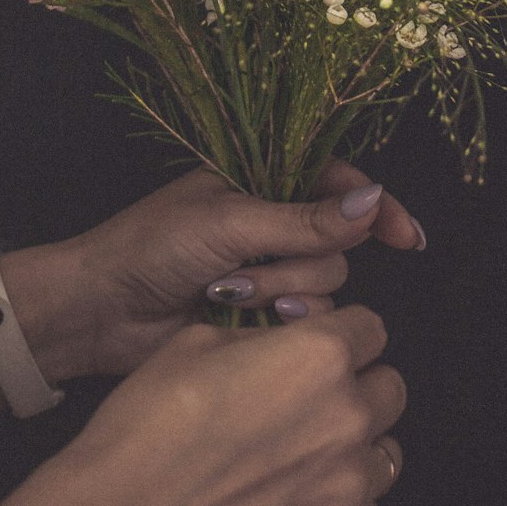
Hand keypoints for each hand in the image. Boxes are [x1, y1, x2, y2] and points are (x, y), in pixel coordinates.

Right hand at [52, 304, 405, 505]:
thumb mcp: (199, 341)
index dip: (344, 335)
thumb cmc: (150, 426)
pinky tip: (291, 502)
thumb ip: (263, 339)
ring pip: (384, 454)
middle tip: (309, 404)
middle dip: (355, 388)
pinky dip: (338, 505)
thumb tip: (284, 346)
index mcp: (319, 355)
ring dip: (351, 448)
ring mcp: (350, 488)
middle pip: (388, 389)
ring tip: (299, 459)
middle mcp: (348, 416)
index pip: (371, 329)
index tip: (325, 349)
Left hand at [63, 158, 424, 375]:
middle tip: (241, 270)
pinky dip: (275, 325)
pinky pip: (302, 322)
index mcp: (261, 181)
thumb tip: (372, 202)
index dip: (375, 209)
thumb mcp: (230, 222)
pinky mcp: (258, 317)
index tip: (406, 238)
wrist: (100, 310)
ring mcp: (265, 272)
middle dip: (296, 263)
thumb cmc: (152, 248)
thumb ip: (305, 220)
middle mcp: (271, 224)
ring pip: (324, 287)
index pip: (338, 184)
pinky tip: (235, 321)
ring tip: (225, 295)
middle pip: (336, 246)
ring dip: (278, 294)